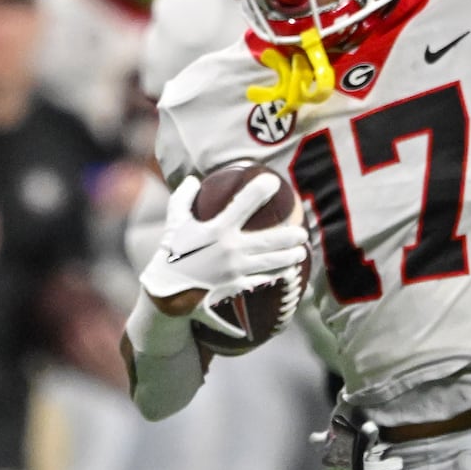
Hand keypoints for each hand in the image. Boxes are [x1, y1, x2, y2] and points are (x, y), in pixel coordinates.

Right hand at [139, 173, 308, 335]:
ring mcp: (235, 270)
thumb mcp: (174, 222)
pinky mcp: (236, 286)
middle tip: (303, 232)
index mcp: (217, 229)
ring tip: (301, 252)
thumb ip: (184, 198)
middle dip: (290, 235)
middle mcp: (230, 249)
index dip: (259, 190)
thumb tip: (192, 179)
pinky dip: (277, 275)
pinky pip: (262, 280)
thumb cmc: (171, 252)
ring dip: (290, 257)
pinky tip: (288, 272)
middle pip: (270, 240)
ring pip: (271, 262)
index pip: (243, 204)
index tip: (274, 182)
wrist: (167, 290)